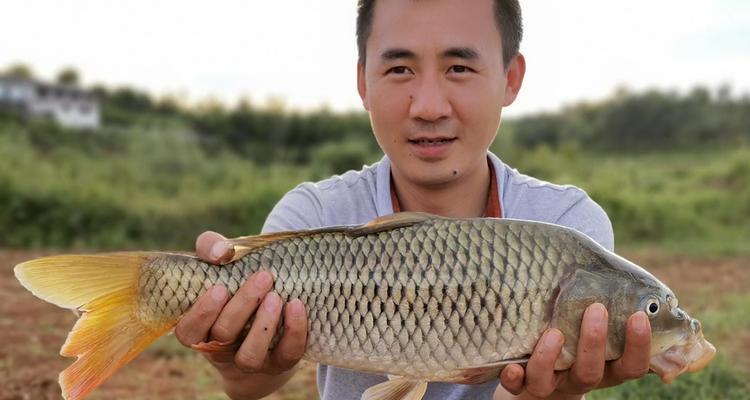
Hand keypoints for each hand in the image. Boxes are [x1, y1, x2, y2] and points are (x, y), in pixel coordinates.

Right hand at [174, 231, 308, 381]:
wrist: (266, 318)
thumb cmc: (234, 286)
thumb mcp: (220, 264)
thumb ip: (211, 248)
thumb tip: (221, 252)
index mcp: (200, 330)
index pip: (188, 331)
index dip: (202, 313)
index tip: (220, 288)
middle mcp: (221, 350)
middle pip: (224, 335)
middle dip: (243, 305)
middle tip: (263, 277)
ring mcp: (250, 362)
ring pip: (250, 356)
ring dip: (263, 326)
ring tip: (276, 297)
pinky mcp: (280, 364)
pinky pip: (287, 355)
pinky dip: (294, 331)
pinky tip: (296, 306)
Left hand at [498, 303, 650, 398]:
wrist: (544, 372)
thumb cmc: (579, 336)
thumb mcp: (597, 324)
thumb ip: (609, 305)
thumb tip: (614, 266)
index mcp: (607, 366)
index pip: (632, 365)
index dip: (639, 345)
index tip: (638, 316)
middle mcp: (580, 377)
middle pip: (590, 371)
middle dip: (593, 341)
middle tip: (596, 309)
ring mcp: (551, 382)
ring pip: (550, 380)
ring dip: (550, 357)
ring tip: (554, 333)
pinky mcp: (523, 384)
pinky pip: (517, 386)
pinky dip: (513, 378)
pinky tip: (511, 367)